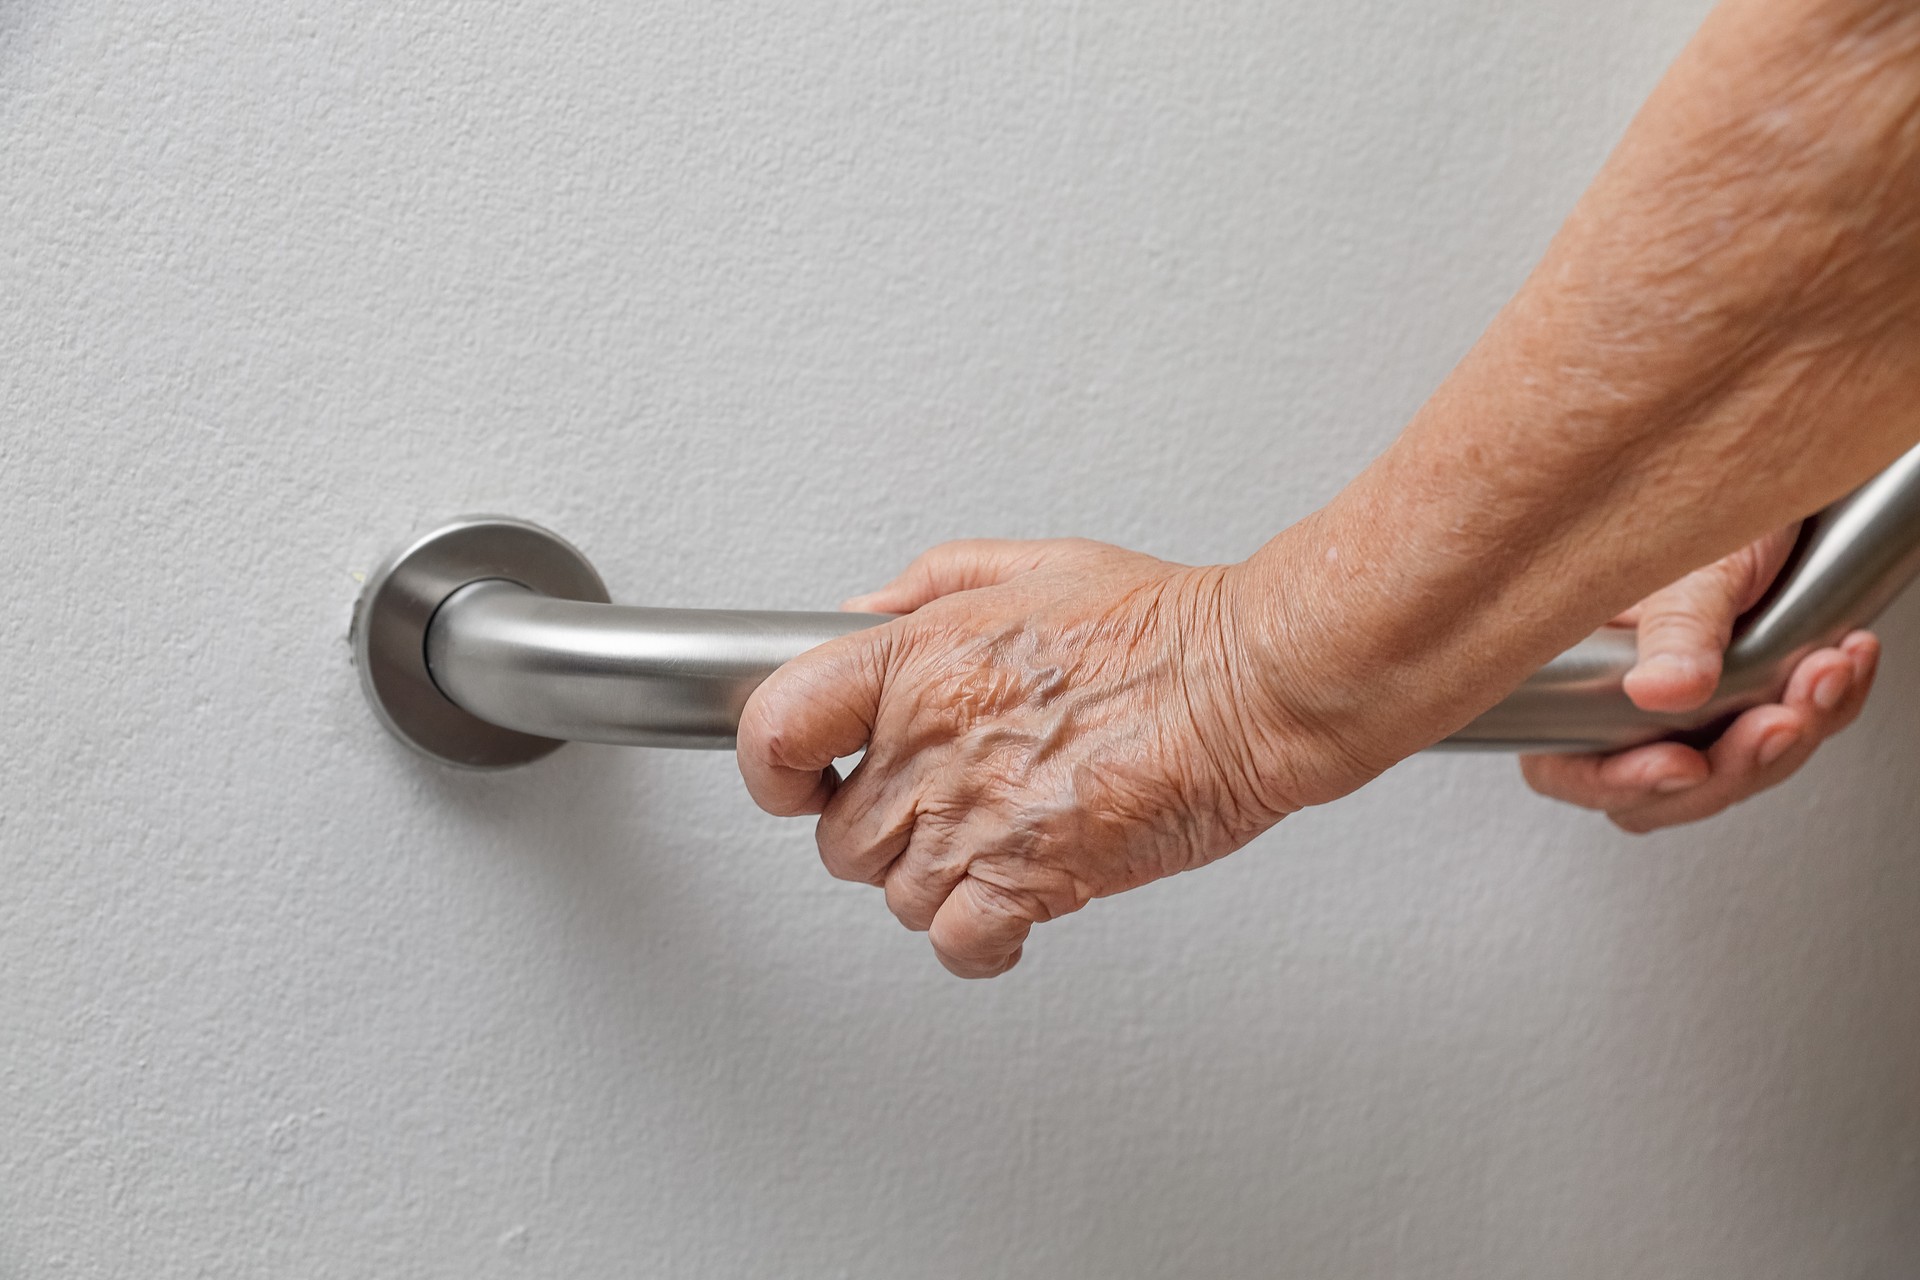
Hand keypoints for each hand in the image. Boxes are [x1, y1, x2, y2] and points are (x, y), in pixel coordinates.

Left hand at [735, 538, 1380, 978]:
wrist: (1250, 685)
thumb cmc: (1163, 627)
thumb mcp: (1030, 564)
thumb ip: (927, 588)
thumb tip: (857, 616)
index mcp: (915, 659)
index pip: (776, 726)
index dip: (772, 764)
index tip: (795, 776)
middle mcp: (930, 745)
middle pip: (837, 838)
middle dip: (876, 833)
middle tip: (927, 809)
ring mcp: (976, 820)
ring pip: (893, 897)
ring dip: (932, 884)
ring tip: (984, 847)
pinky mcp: (1033, 880)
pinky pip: (958, 944)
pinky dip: (974, 942)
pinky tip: (1005, 910)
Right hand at [1520, 526, 1880, 831]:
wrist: (1771, 467)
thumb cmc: (1700, 494)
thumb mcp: (1683, 562)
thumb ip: (1671, 629)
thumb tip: (1657, 691)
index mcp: (1569, 672)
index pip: (1569, 766)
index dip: (1621, 782)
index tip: (1682, 765)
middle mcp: (1620, 700)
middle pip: (1663, 789)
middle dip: (1735, 765)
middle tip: (1781, 720)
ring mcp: (1684, 707)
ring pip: (1732, 772)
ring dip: (1791, 733)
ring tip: (1827, 672)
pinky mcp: (1743, 698)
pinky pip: (1784, 735)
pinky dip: (1825, 708)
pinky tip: (1843, 662)